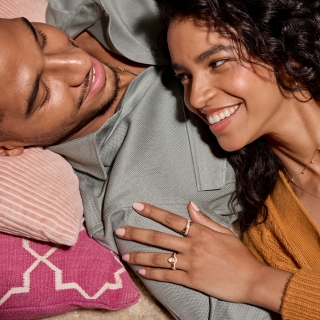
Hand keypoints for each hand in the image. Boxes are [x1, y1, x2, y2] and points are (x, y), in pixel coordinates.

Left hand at [116, 202, 291, 311]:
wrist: (251, 279)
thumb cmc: (239, 254)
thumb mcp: (224, 232)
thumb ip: (204, 219)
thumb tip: (189, 205)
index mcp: (200, 232)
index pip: (171, 219)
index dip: (153, 211)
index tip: (137, 205)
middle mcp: (192, 246)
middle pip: (159, 237)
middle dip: (137, 233)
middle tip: (119, 231)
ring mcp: (190, 264)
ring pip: (159, 258)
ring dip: (140, 256)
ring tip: (124, 255)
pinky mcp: (191, 280)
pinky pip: (168, 276)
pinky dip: (153, 275)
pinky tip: (141, 273)